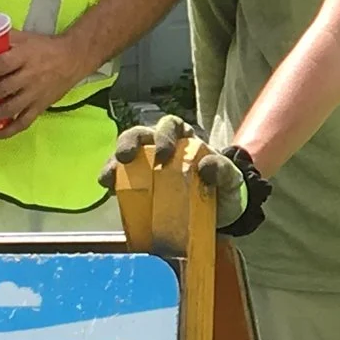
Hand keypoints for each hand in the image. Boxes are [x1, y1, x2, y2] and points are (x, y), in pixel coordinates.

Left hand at [0, 26, 97, 136]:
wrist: (73, 59)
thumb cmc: (44, 47)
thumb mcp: (25, 37)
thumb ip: (4, 38)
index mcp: (26, 57)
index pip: (2, 65)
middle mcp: (30, 77)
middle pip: (3, 89)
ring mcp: (36, 94)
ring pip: (11, 109)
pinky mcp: (41, 106)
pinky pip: (24, 122)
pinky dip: (8, 131)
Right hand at [97, 114, 253, 229]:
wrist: (223, 214)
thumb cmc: (226, 188)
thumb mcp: (232, 178)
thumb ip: (223, 169)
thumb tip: (206, 166)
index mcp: (185, 139)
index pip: (171, 125)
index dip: (163, 135)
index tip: (162, 155)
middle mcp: (163, 147)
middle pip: (141, 135)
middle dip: (130, 142)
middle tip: (125, 157)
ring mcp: (149, 166)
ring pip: (126, 155)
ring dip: (114, 163)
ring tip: (107, 177)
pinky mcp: (142, 187)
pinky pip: (123, 181)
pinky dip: (114, 183)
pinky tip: (109, 191)